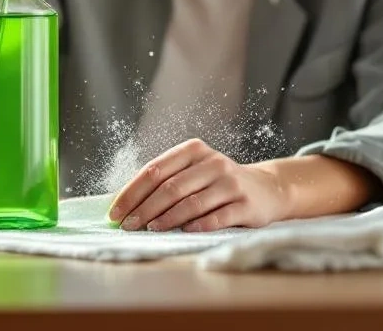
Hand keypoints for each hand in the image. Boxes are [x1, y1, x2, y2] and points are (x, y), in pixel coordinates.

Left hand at [107, 139, 289, 231]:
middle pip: (171, 187)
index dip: (132, 192)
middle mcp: (212, 163)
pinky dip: (198, 225)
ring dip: (167, 218)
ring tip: (150, 229)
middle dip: (144, 208)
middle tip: (128, 225)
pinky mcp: (246, 204)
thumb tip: (126, 204)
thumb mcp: (194, 172)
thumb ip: (166, 182)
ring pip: (191, 202)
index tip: (115, 211)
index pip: (155, 170)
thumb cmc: (218, 183)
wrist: (267, 189)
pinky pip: (217, 217)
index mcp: (193, 151)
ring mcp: (231, 183)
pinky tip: (184, 232)